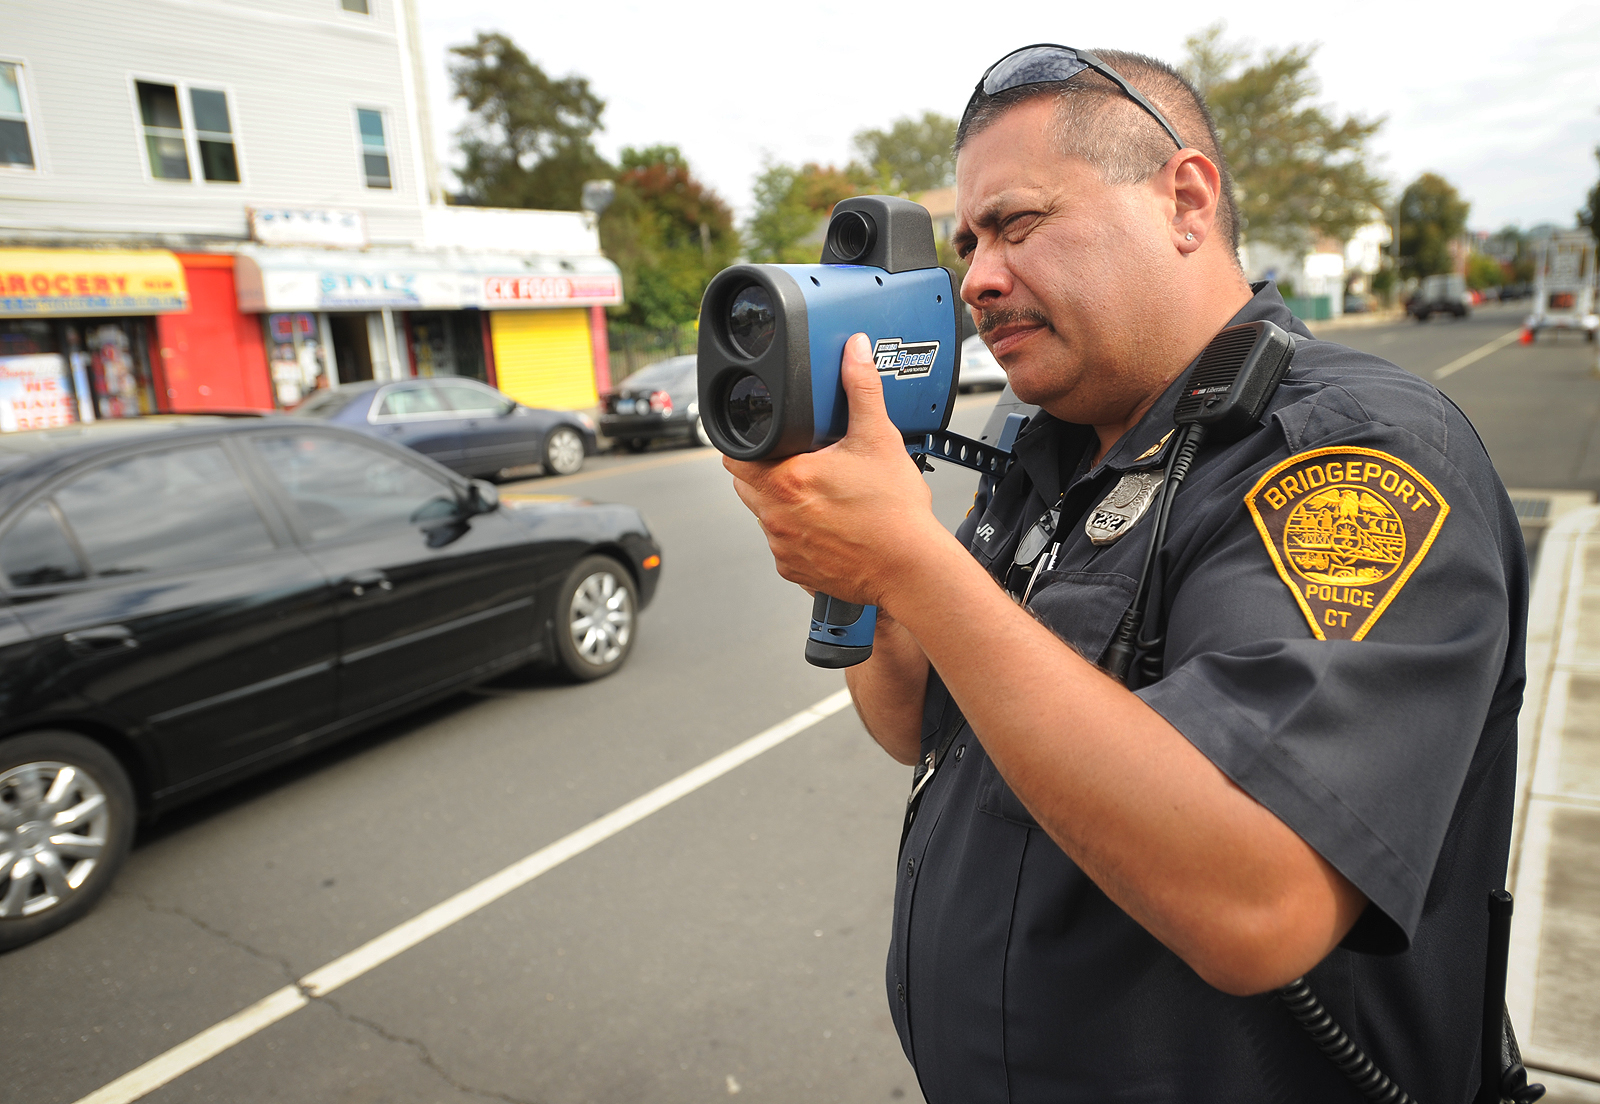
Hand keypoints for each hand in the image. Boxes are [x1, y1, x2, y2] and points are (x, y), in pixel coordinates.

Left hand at [725, 333, 943, 609]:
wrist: (911, 570)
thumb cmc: (895, 513)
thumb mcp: (879, 439)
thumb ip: (861, 388)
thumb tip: (853, 351)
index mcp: (786, 480)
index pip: (734, 457)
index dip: (744, 444)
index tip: (763, 438)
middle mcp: (776, 516)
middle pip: (746, 484)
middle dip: (764, 469)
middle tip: (796, 459)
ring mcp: (783, 547)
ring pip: (765, 515)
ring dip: (781, 501)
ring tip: (818, 491)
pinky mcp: (795, 570)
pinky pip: (784, 545)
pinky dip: (798, 532)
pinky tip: (828, 523)